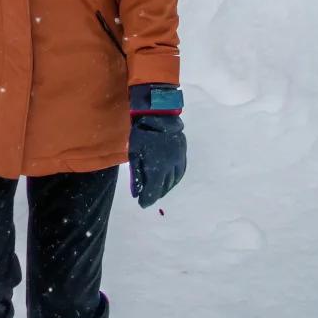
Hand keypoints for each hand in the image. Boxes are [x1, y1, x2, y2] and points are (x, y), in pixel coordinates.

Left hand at [129, 84, 186, 207]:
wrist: (157, 114)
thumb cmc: (141, 133)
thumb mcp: (134, 154)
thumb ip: (136, 174)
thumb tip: (137, 193)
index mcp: (158, 168)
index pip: (153, 191)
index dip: (147, 199)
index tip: (142, 203)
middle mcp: (170, 167)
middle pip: (164, 187)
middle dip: (155, 193)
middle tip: (147, 195)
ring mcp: (179, 160)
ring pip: (173, 181)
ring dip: (165, 187)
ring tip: (157, 189)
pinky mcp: (183, 153)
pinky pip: (180, 171)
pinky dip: (174, 179)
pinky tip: (170, 180)